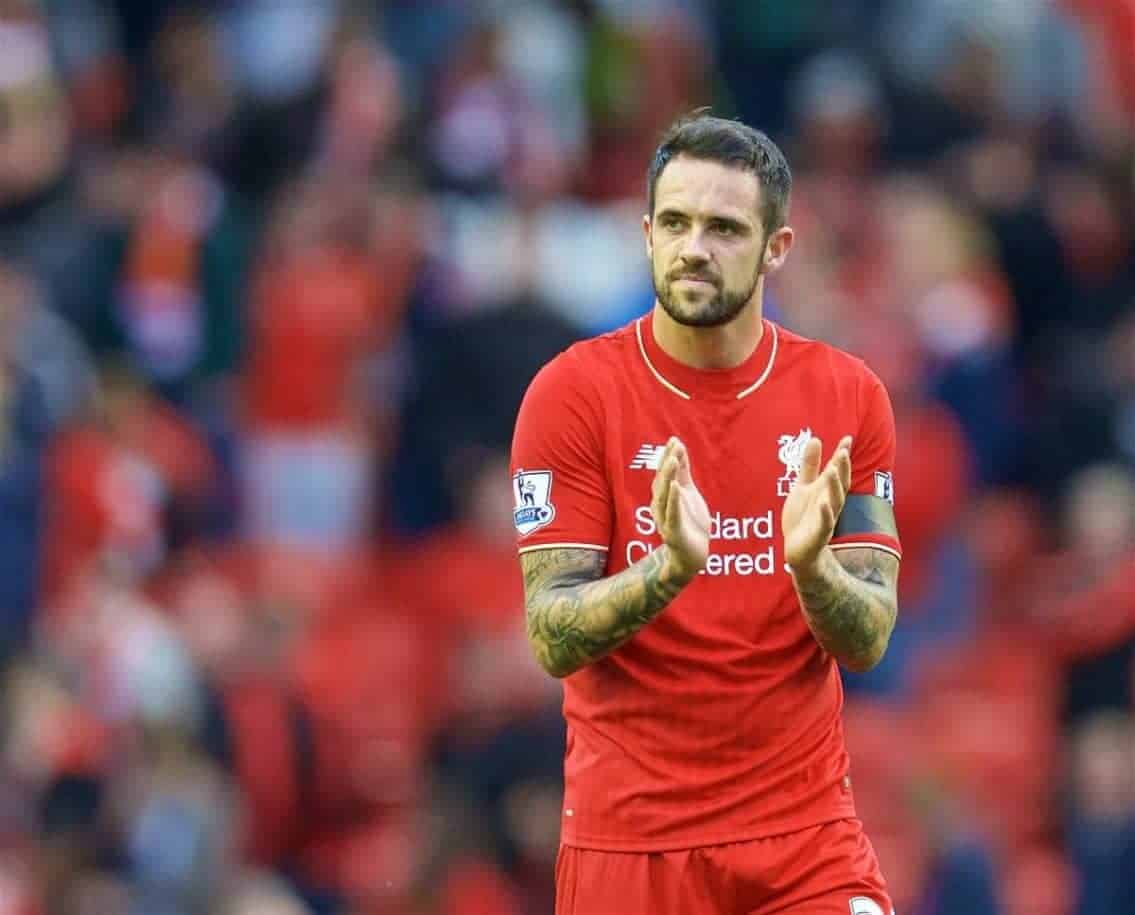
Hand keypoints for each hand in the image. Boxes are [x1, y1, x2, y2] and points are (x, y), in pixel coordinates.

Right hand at [650, 436, 710, 579]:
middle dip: (667, 464)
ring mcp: (665, 520)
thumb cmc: (690, 522)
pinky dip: (673, 501)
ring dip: (668, 478)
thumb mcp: (688, 492)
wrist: (693, 554)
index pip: (664, 473)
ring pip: (663, 497)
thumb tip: (678, 447)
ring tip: (673, 461)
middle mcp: (660, 506)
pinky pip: (672, 515)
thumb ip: (682, 472)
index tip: (674, 440)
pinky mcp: (673, 533)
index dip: (668, 456)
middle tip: (674, 447)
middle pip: (661, 482)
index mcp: (664, 496)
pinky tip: (676, 488)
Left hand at [782, 435, 851, 572]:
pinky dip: (825, 513)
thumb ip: (809, 466)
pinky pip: (824, 523)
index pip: (836, 470)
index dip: (841, 455)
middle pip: (839, 484)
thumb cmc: (802, 518)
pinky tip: (822, 503)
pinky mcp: (818, 534)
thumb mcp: (802, 487)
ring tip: (832, 470)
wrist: (798, 550)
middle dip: (842, 468)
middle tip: (843, 451)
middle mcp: (829, 503)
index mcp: (825, 491)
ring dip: (834, 486)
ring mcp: (826, 519)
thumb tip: (815, 439)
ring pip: (834, 501)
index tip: (847, 438)